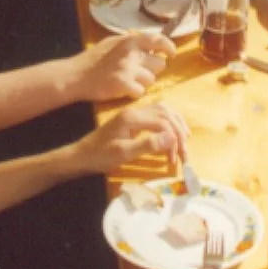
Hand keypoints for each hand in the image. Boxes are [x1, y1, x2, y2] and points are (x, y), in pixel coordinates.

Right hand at [70, 33, 176, 102]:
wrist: (76, 76)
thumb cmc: (93, 59)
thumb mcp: (112, 42)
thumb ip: (130, 42)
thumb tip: (150, 43)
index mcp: (130, 41)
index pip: (159, 40)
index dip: (169, 47)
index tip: (171, 53)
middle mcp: (132, 53)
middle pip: (159, 65)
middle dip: (152, 70)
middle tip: (139, 72)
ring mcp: (128, 69)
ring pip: (151, 80)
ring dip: (143, 83)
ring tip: (129, 81)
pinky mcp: (124, 85)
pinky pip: (141, 92)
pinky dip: (134, 93)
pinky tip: (124, 90)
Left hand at [74, 101, 189, 175]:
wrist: (82, 155)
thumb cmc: (100, 156)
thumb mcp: (123, 153)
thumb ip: (148, 144)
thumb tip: (172, 138)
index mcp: (133, 118)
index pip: (163, 122)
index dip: (175, 139)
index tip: (178, 158)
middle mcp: (135, 111)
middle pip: (166, 114)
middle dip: (179, 132)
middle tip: (185, 152)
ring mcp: (134, 113)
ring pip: (163, 111)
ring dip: (176, 124)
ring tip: (185, 140)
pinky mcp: (133, 119)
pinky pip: (156, 114)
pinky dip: (168, 122)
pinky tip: (172, 132)